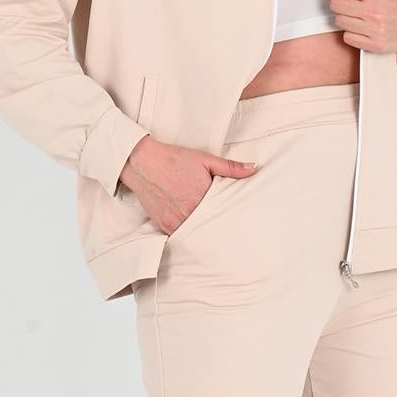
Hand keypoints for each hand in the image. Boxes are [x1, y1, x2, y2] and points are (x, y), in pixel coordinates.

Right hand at [119, 136, 257, 234]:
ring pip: (196, 234)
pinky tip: (195, 232)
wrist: (142, 162)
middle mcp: (189, 212)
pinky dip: (188, 234)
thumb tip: (253, 168)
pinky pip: (181, 236)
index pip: (224, 214)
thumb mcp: (205, 160)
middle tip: (231, 236)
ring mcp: (175, 221)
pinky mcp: (164, 225)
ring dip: (204, 233)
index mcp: (203, 197)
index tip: (240, 223)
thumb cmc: (174, 159)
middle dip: (219, 228)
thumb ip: (230, 167)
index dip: (232, 218)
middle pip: (211, 226)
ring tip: (215, 236)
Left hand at [329, 0, 396, 60]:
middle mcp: (374, 11)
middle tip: (351, 2)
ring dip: (345, 17)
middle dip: (340, 1)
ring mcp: (374, 30)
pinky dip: (351, 33)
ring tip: (358, 14)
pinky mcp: (374, 45)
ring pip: (339, 21)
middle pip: (335, 4)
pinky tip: (361, 27)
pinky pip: (347, 38)